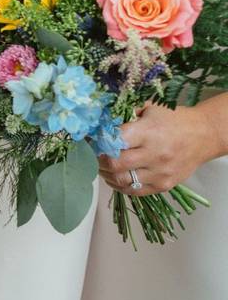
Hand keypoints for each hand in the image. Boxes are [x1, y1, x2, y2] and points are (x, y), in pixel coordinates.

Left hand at [98, 104, 224, 195]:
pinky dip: (119, 185)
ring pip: (122, 180)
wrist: (204, 135)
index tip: (95, 141)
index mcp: (149, 132)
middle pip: (115, 164)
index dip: (100, 142)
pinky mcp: (164, 185)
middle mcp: (155, 154)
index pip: (115, 141)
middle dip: (100, 160)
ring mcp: (160, 172)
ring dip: (107, 174)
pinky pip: (134, 190)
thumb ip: (126, 113)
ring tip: (104, 166)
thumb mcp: (150, 108)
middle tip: (95, 155)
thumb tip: (100, 121)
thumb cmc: (174, 120)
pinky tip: (116, 176)